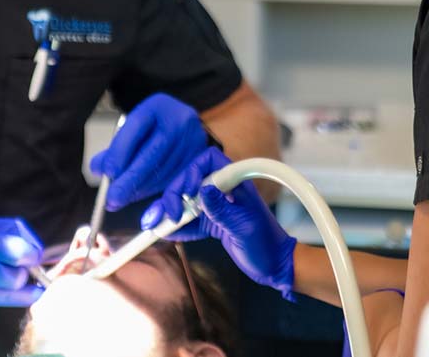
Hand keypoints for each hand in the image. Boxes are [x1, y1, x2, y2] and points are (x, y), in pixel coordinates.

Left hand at [90, 93, 207, 209]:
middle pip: (152, 153)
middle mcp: (180, 119)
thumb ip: (116, 146)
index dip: (121, 150)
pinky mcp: (201, 156)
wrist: (182, 119)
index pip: (137, 125)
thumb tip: (97, 169)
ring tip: (121, 199)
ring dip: (141, 189)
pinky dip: (154, 190)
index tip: (108, 173)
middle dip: (130, 180)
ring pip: (164, 170)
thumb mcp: (133, 126)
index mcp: (158, 105)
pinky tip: (139, 194)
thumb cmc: (154, 124)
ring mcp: (194, 138)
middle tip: (112, 199)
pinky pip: (175, 179)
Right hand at [140, 147, 296, 299]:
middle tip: (167, 215)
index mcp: (235, 184)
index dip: (193, 170)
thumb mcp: (243, 227)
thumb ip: (222, 209)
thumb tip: (203, 190)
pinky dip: (177, 227)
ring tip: (152, 224)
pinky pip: (190, 221)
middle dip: (173, 195)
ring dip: (169, 211)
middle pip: (191, 181)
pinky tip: (165, 234)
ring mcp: (216, 207)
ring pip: (186, 201)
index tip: (186, 192)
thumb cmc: (266, 245)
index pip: (209, 161)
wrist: (276, 267)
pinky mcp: (212, 223)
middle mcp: (223, 191)